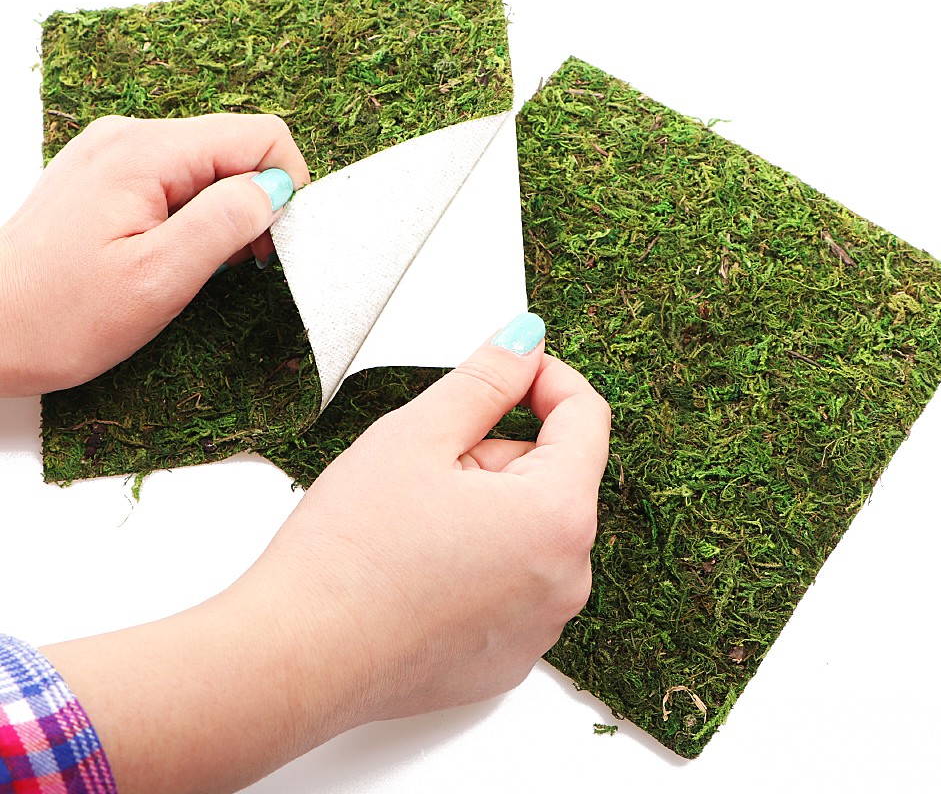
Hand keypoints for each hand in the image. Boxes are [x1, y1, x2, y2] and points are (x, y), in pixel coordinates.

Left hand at [0, 113, 308, 395]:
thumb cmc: (58, 316)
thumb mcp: (158, 277)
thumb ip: (226, 222)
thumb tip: (277, 188)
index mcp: (145, 152)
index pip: (260, 135)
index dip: (285, 187)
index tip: (270, 242)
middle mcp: (129, 136)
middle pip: (236, 148)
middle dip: (252, 205)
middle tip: (230, 264)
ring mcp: (115, 153)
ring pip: (210, 166)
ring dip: (220, 216)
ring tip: (190, 265)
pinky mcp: (108, 176)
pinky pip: (178, 180)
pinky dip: (191, 217)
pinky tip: (167, 255)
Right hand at [41, 315, 610, 792]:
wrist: (294, 660)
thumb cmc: (349, 554)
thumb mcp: (419, 434)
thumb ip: (486, 377)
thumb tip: (525, 341)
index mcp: (558, 515)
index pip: (586, 416)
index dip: (544, 377)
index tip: (508, 368)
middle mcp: (568, 578)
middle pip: (551, 476)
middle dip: (495, 454)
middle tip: (426, 468)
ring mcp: (540, 626)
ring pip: (529, 529)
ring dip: (486, 508)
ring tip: (414, 525)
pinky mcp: (508, 657)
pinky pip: (512, 582)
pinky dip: (479, 561)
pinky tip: (418, 570)